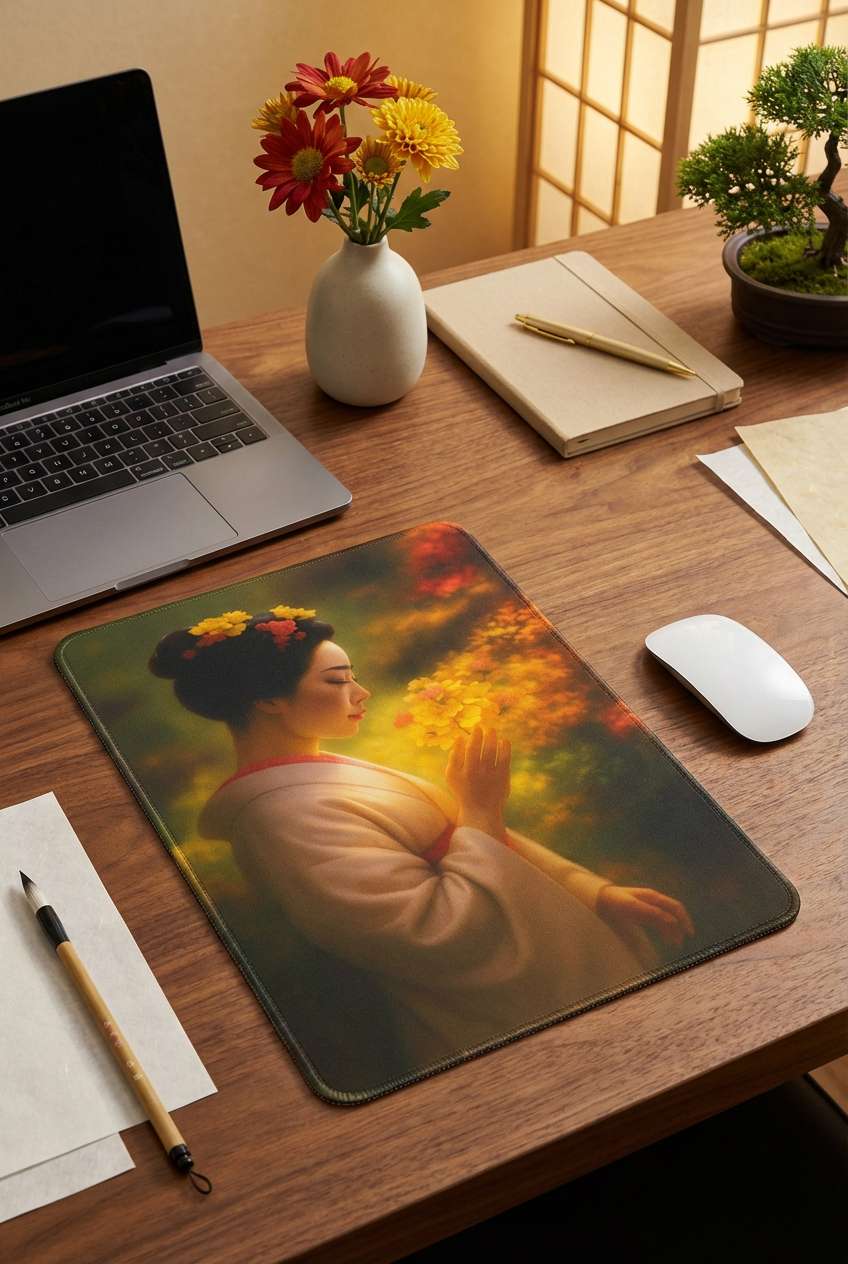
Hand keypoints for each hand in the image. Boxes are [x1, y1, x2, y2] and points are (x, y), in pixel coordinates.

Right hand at [445, 724, 510, 839]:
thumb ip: (454, 756)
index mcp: (466, 771)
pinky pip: (505, 759)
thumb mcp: (452, 775)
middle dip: (487, 735)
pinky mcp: (503, 779)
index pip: (472, 748)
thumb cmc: (463, 790)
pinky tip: (503, 741)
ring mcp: (493, 776)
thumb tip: (460, 737)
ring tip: (493, 732)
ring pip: (496, 752)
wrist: (480, 811)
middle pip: (485, 749)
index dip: (475, 736)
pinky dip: (505, 748)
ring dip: (495, 739)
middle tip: (487, 728)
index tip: (477, 728)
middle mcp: (480, 773)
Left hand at [596, 885, 694, 947]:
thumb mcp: (632, 907)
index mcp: (652, 897)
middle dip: (682, 924)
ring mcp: (648, 907)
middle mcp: (653, 901)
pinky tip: (667, 940)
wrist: (599, 899)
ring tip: (676, 944)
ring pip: (667, 919)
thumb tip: (670, 920)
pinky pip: (659, 922)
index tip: (688, 934)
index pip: (674, 907)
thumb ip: (651, 912)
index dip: (683, 920)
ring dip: (673, 930)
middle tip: (687, 938)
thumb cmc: (615, 901)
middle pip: (674, 912)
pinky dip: (665, 930)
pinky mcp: (642, 914)